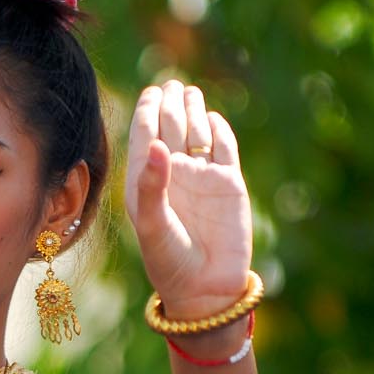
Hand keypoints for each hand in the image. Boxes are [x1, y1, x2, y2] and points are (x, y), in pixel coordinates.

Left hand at [125, 79, 254, 318]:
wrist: (205, 287)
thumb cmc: (169, 261)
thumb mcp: (153, 225)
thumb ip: (152, 185)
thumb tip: (156, 144)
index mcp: (147, 180)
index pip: (145, 135)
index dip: (147, 111)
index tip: (151, 93)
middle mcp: (174, 174)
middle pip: (171, 127)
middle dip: (170, 104)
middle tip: (172, 86)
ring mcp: (202, 177)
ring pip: (197, 133)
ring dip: (193, 111)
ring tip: (189, 93)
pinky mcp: (229, 184)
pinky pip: (224, 149)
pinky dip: (219, 131)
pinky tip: (212, 119)